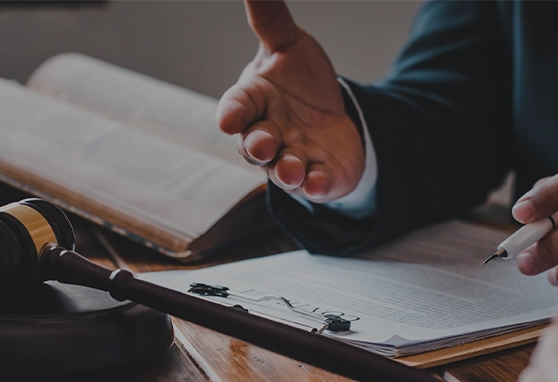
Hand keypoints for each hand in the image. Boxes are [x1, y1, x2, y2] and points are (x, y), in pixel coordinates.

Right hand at [217, 0, 364, 201]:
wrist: (330, 120)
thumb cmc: (299, 84)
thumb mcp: (287, 44)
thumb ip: (269, 18)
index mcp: (255, 103)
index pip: (237, 108)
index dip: (232, 114)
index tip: (228, 120)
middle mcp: (267, 135)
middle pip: (254, 145)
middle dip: (258, 146)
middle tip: (264, 144)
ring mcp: (291, 159)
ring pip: (282, 170)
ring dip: (285, 170)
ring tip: (292, 167)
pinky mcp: (317, 177)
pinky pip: (313, 186)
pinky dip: (314, 187)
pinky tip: (318, 183)